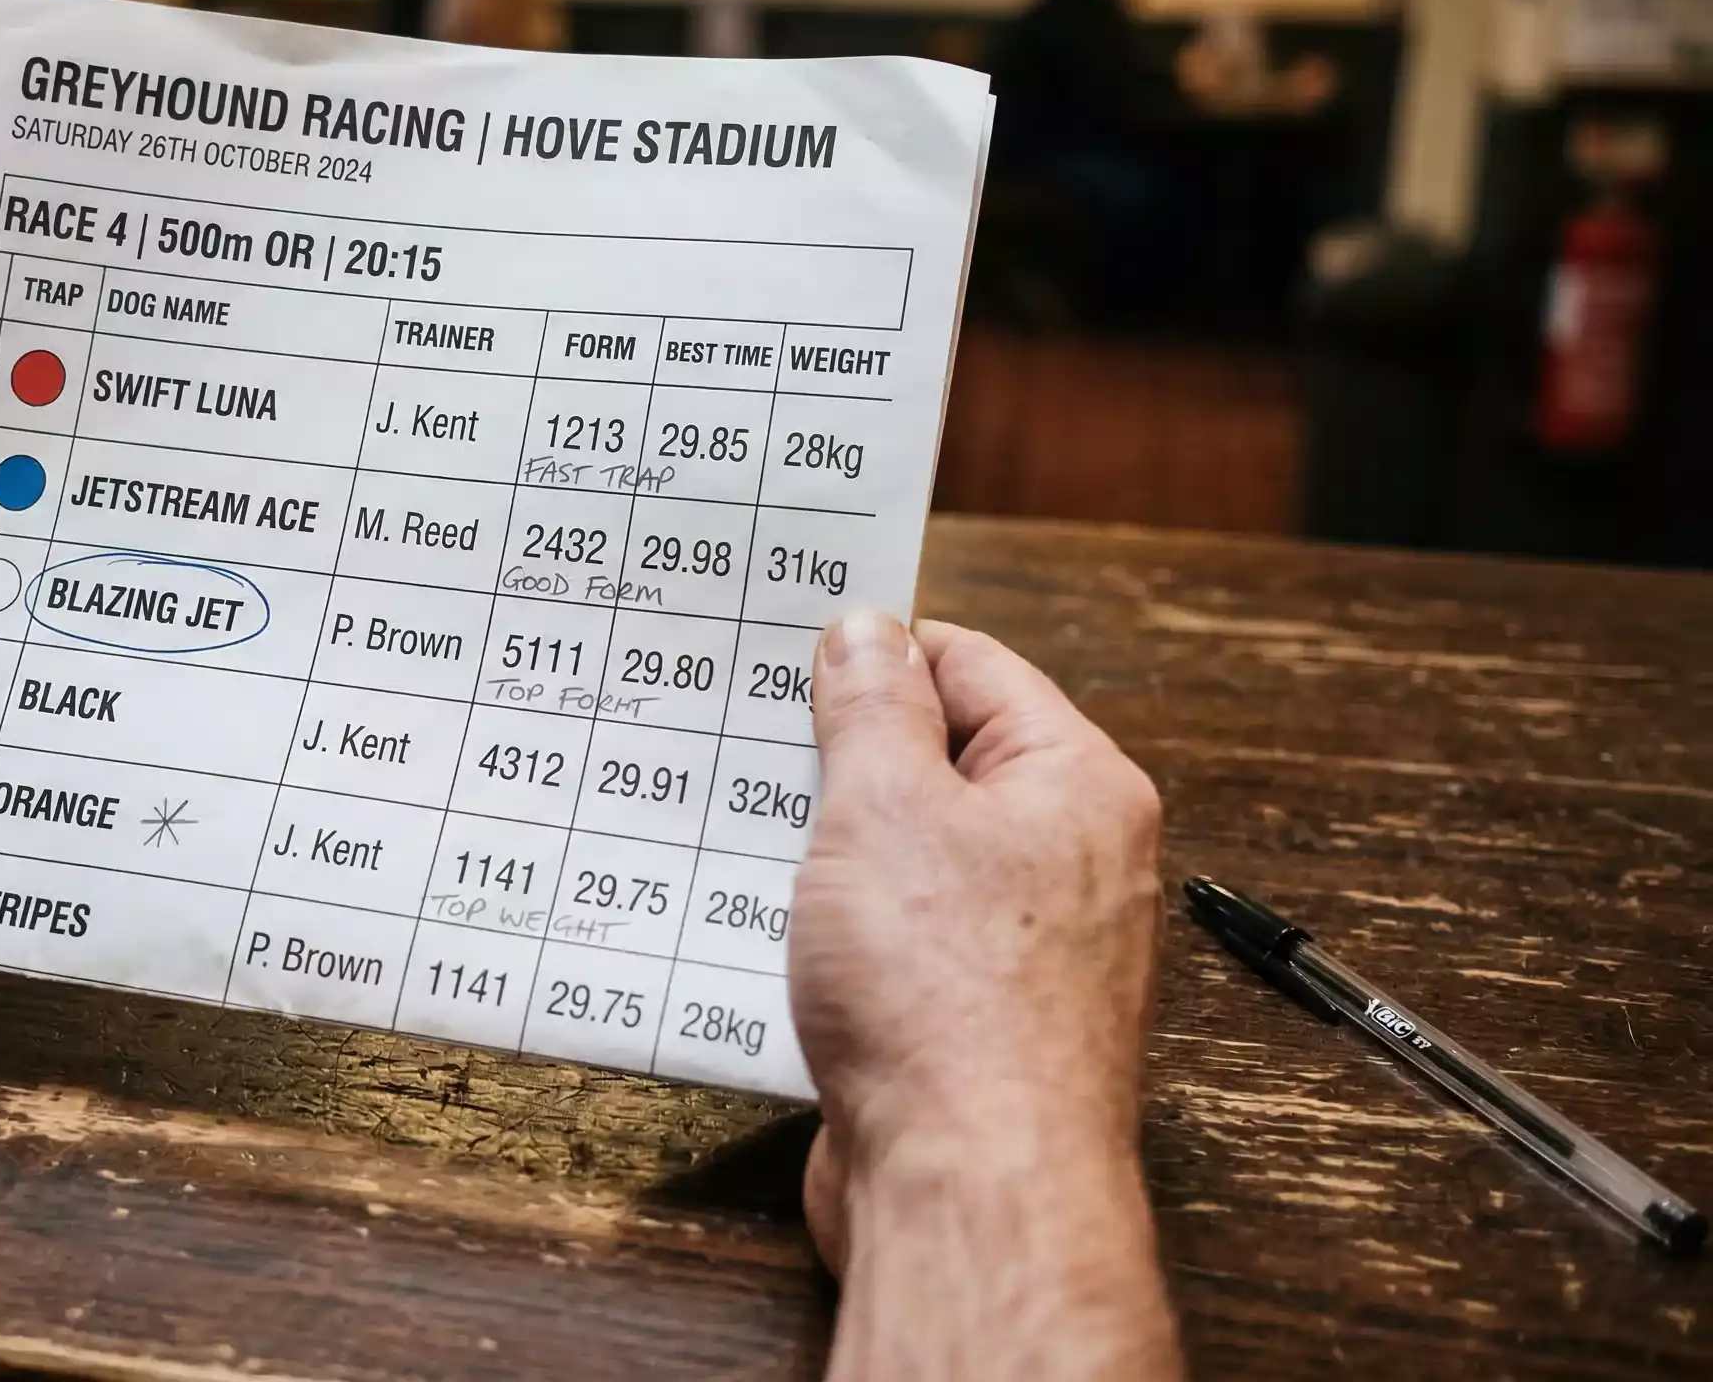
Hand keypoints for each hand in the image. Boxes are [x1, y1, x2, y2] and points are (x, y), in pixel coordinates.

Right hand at [791, 611, 1162, 1273]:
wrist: (968, 1184)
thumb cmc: (947, 1002)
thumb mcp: (884, 809)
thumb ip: (872, 710)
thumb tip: (869, 633)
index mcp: (1075, 785)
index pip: (972, 669)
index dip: (879, 652)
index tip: (790, 647)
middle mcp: (1070, 862)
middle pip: (940, 767)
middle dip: (841, 759)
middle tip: (745, 740)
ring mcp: (1025, 950)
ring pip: (908, 863)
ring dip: (825, 855)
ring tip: (742, 839)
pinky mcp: (973, 1025)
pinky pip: (895, 947)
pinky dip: (833, 936)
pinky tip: (767, 937)